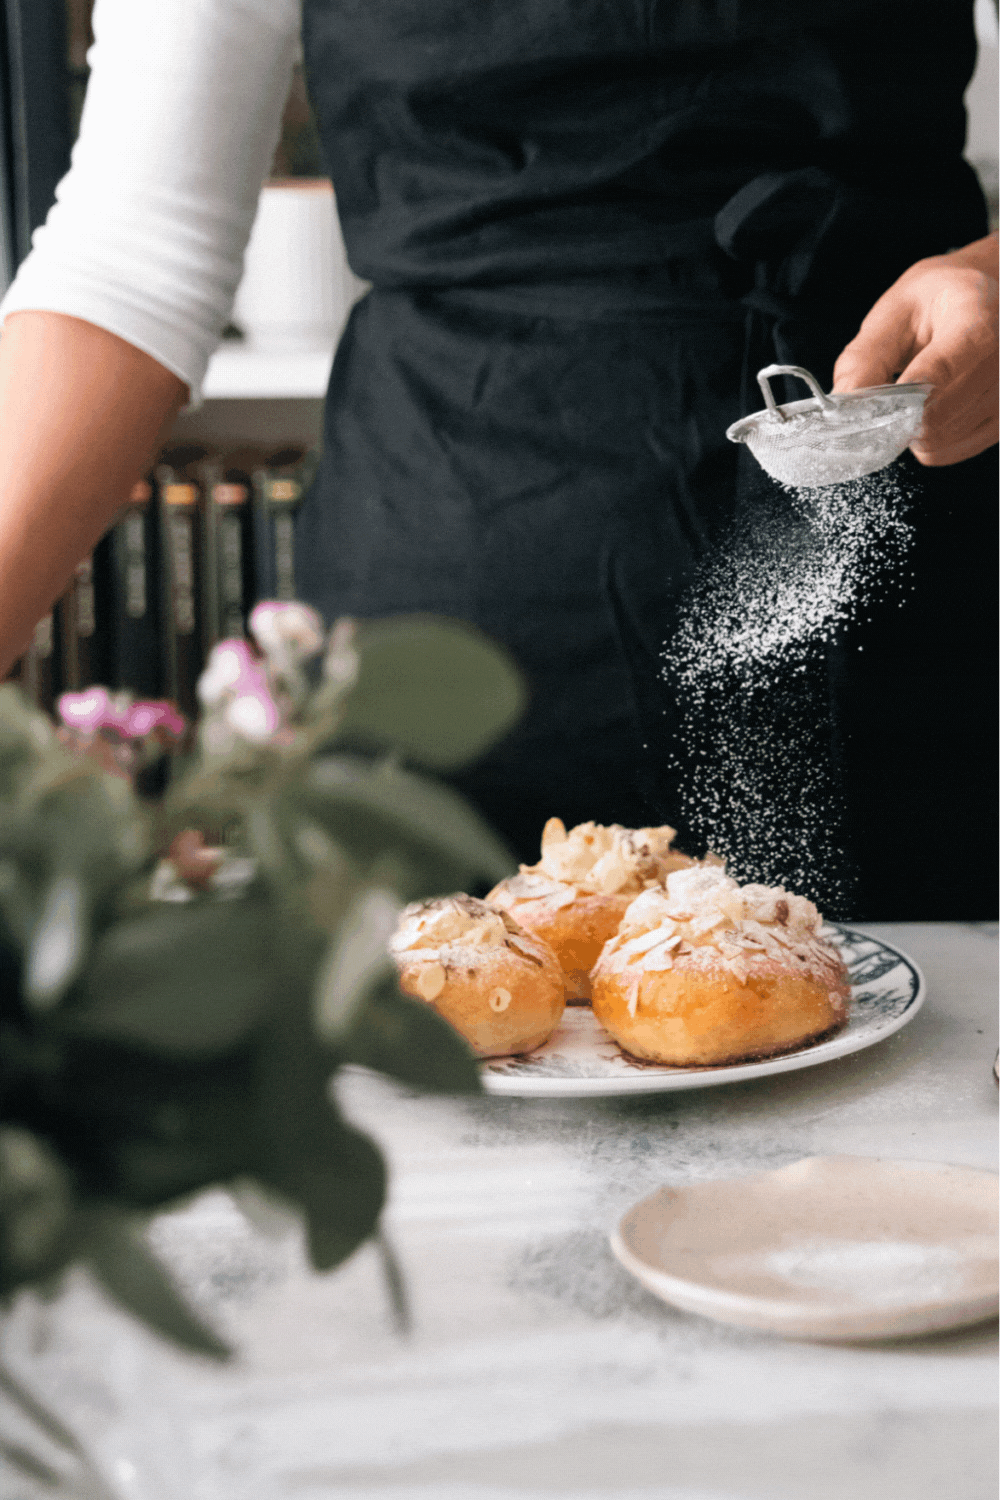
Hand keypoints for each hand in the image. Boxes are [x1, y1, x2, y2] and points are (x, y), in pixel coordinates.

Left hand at [832, 233, 997, 465]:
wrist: (989, 299)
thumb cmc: (940, 301)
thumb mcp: (896, 311)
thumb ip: (866, 356)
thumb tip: (842, 406)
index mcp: (980, 318)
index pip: (940, 371)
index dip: (899, 396)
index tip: (873, 404)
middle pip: (935, 416)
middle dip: (896, 414)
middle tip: (887, 392)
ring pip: (938, 440)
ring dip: (910, 427)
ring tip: (916, 392)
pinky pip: (948, 452)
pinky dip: (926, 440)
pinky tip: (930, 407)